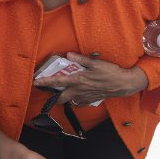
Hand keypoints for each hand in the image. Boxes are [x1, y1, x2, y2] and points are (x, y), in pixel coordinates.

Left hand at [33, 52, 147, 105]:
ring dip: (64, 99)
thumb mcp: (96, 63)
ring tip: (62, 93)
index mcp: (79, 79)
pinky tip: (76, 96)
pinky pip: (79, 103)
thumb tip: (68, 55)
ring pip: (69, 101)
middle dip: (53, 96)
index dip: (46, 82)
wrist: (123, 84)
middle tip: (49, 91)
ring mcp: (85, 96)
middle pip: (61, 97)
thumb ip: (81, 59)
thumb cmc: (111, 72)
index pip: (58, 82)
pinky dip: (75, 101)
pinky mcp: (91, 100)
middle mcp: (80, 90)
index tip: (36, 82)